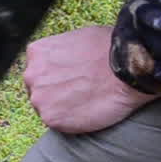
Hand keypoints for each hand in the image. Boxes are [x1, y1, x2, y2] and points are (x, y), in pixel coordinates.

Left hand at [24, 26, 157, 133]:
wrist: (129, 68)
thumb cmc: (110, 49)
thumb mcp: (77, 38)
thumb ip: (60, 52)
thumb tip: (62, 60)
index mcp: (37, 52)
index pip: (38, 71)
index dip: (56, 77)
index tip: (71, 79)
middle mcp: (31, 75)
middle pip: (38, 90)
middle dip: (56, 92)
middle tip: (80, 91)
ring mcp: (39, 98)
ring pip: (46, 108)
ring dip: (62, 107)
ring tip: (85, 100)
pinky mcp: (51, 118)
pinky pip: (57, 123)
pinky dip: (70, 121)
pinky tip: (86, 110)